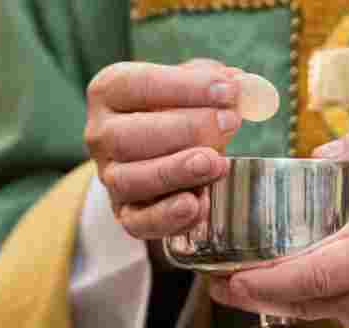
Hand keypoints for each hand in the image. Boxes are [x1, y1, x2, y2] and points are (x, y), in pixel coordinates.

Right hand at [85, 59, 241, 238]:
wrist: (166, 156)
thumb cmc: (180, 114)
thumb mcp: (196, 89)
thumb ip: (220, 83)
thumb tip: (246, 86)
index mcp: (110, 92)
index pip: (135, 85)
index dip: (183, 87)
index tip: (228, 91)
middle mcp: (101, 135)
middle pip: (126, 135)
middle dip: (184, 129)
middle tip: (229, 124)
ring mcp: (110, 177)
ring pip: (129, 180)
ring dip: (176, 172)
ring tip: (217, 163)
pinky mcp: (125, 214)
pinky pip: (138, 223)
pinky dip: (168, 216)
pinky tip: (199, 204)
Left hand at [209, 121, 348, 327]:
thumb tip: (321, 155)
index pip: (317, 277)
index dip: (266, 284)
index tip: (228, 281)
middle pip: (312, 302)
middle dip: (263, 295)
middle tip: (227, 281)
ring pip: (334, 313)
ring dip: (311, 293)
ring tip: (301, 266)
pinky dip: (347, 303)